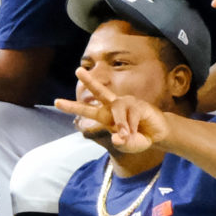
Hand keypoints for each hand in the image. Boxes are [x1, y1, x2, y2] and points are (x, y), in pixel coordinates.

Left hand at [55, 67, 169, 152]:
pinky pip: (132, 115)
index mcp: (106, 116)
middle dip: (89, 80)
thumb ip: (123, 144)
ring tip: (126, 135)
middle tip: (78, 70)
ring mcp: (126, 103)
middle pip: (99, 91)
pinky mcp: (138, 104)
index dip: (71, 107)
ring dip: (121, 124)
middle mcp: (113, 106)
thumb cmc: (139, 137)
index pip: (86, 110)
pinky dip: (132, 126)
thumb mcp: (130, 145)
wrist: (159, 134)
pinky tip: (136, 130)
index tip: (56, 102)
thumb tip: (117, 138)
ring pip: (117, 109)